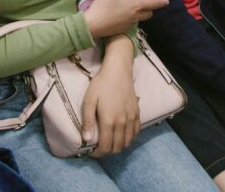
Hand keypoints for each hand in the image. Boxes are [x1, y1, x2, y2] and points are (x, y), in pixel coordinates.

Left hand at [80, 37, 139, 156]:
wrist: (118, 70)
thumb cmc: (101, 84)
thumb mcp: (89, 100)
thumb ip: (88, 121)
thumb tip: (87, 139)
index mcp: (109, 121)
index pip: (106, 146)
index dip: (99, 154)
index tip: (93, 153)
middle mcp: (122, 123)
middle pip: (118, 147)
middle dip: (108, 152)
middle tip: (100, 149)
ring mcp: (131, 118)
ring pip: (128, 142)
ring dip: (119, 147)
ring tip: (111, 143)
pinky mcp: (137, 113)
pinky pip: (136, 132)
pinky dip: (130, 138)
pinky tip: (123, 135)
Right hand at [83, 0, 167, 38]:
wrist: (92, 25)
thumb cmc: (104, 5)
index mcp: (136, 5)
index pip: (153, 4)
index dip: (161, 2)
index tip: (166, 1)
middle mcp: (136, 16)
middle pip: (149, 13)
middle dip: (150, 8)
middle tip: (147, 2)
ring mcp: (129, 24)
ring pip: (140, 18)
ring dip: (140, 13)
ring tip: (133, 6)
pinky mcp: (122, 30)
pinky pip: (131, 23)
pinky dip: (130, 18)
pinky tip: (121, 14)